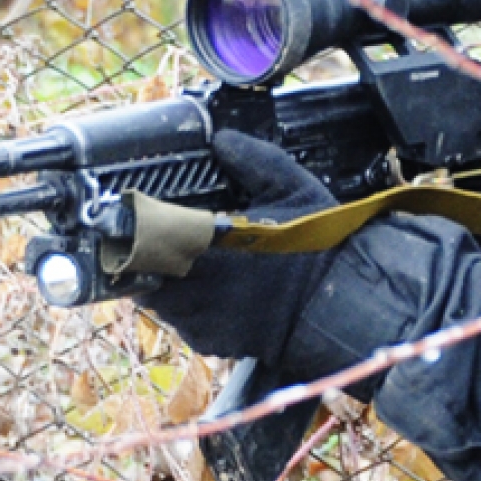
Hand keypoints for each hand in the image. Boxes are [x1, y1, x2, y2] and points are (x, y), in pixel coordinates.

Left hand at [134, 131, 339, 364]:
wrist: (340, 306)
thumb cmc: (317, 248)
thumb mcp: (294, 190)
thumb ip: (255, 160)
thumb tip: (222, 138)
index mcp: (206, 245)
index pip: (145, 237)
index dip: (140, 228)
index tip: (145, 217)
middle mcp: (195, 286)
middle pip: (145, 271)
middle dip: (152, 255)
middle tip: (169, 239)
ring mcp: (200, 319)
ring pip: (162, 299)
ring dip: (170, 282)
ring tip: (192, 265)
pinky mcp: (211, 341)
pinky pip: (185, 323)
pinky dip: (191, 308)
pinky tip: (216, 293)